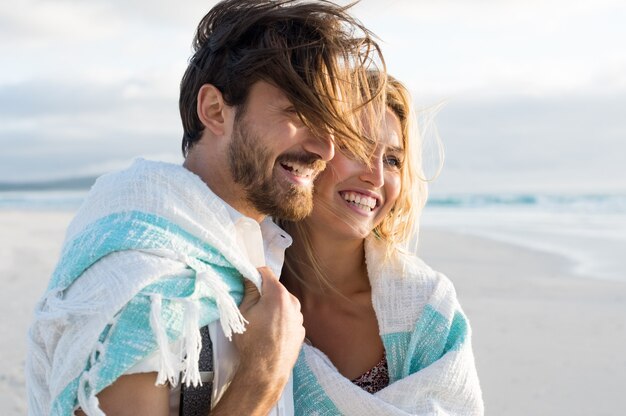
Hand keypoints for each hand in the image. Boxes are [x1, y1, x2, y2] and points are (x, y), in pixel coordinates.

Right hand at [234, 266, 304, 385]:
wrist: (266, 371)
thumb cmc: (252, 341)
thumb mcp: (243, 313)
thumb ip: (248, 292)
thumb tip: (249, 279)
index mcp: (278, 294)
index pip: (265, 272)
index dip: (253, 275)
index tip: (246, 283)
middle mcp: (293, 302)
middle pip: (276, 289)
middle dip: (264, 293)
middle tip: (251, 306)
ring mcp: (299, 317)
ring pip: (283, 304)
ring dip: (273, 307)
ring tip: (261, 323)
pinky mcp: (301, 331)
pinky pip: (289, 318)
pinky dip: (280, 320)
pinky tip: (271, 333)